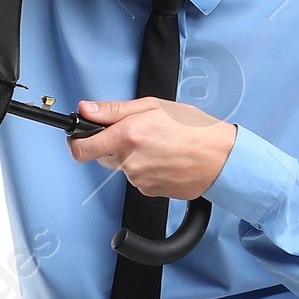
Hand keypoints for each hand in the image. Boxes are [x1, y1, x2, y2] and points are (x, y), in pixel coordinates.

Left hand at [67, 96, 237, 198]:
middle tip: (138, 132)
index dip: (76, 142)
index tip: (78, 136)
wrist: (222, 159)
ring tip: (159, 144)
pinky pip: (138, 179)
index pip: (82, 149)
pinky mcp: (149, 192)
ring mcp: (139, 180)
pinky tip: (164, 159)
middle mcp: (130, 162)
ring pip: (122, 168)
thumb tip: (86, 110)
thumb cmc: (194, 129)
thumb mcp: (153, 106)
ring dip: (133, 156)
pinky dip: (146, 169)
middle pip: (102, 156)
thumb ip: (114, 110)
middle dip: (112, 144)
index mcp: (127, 136)